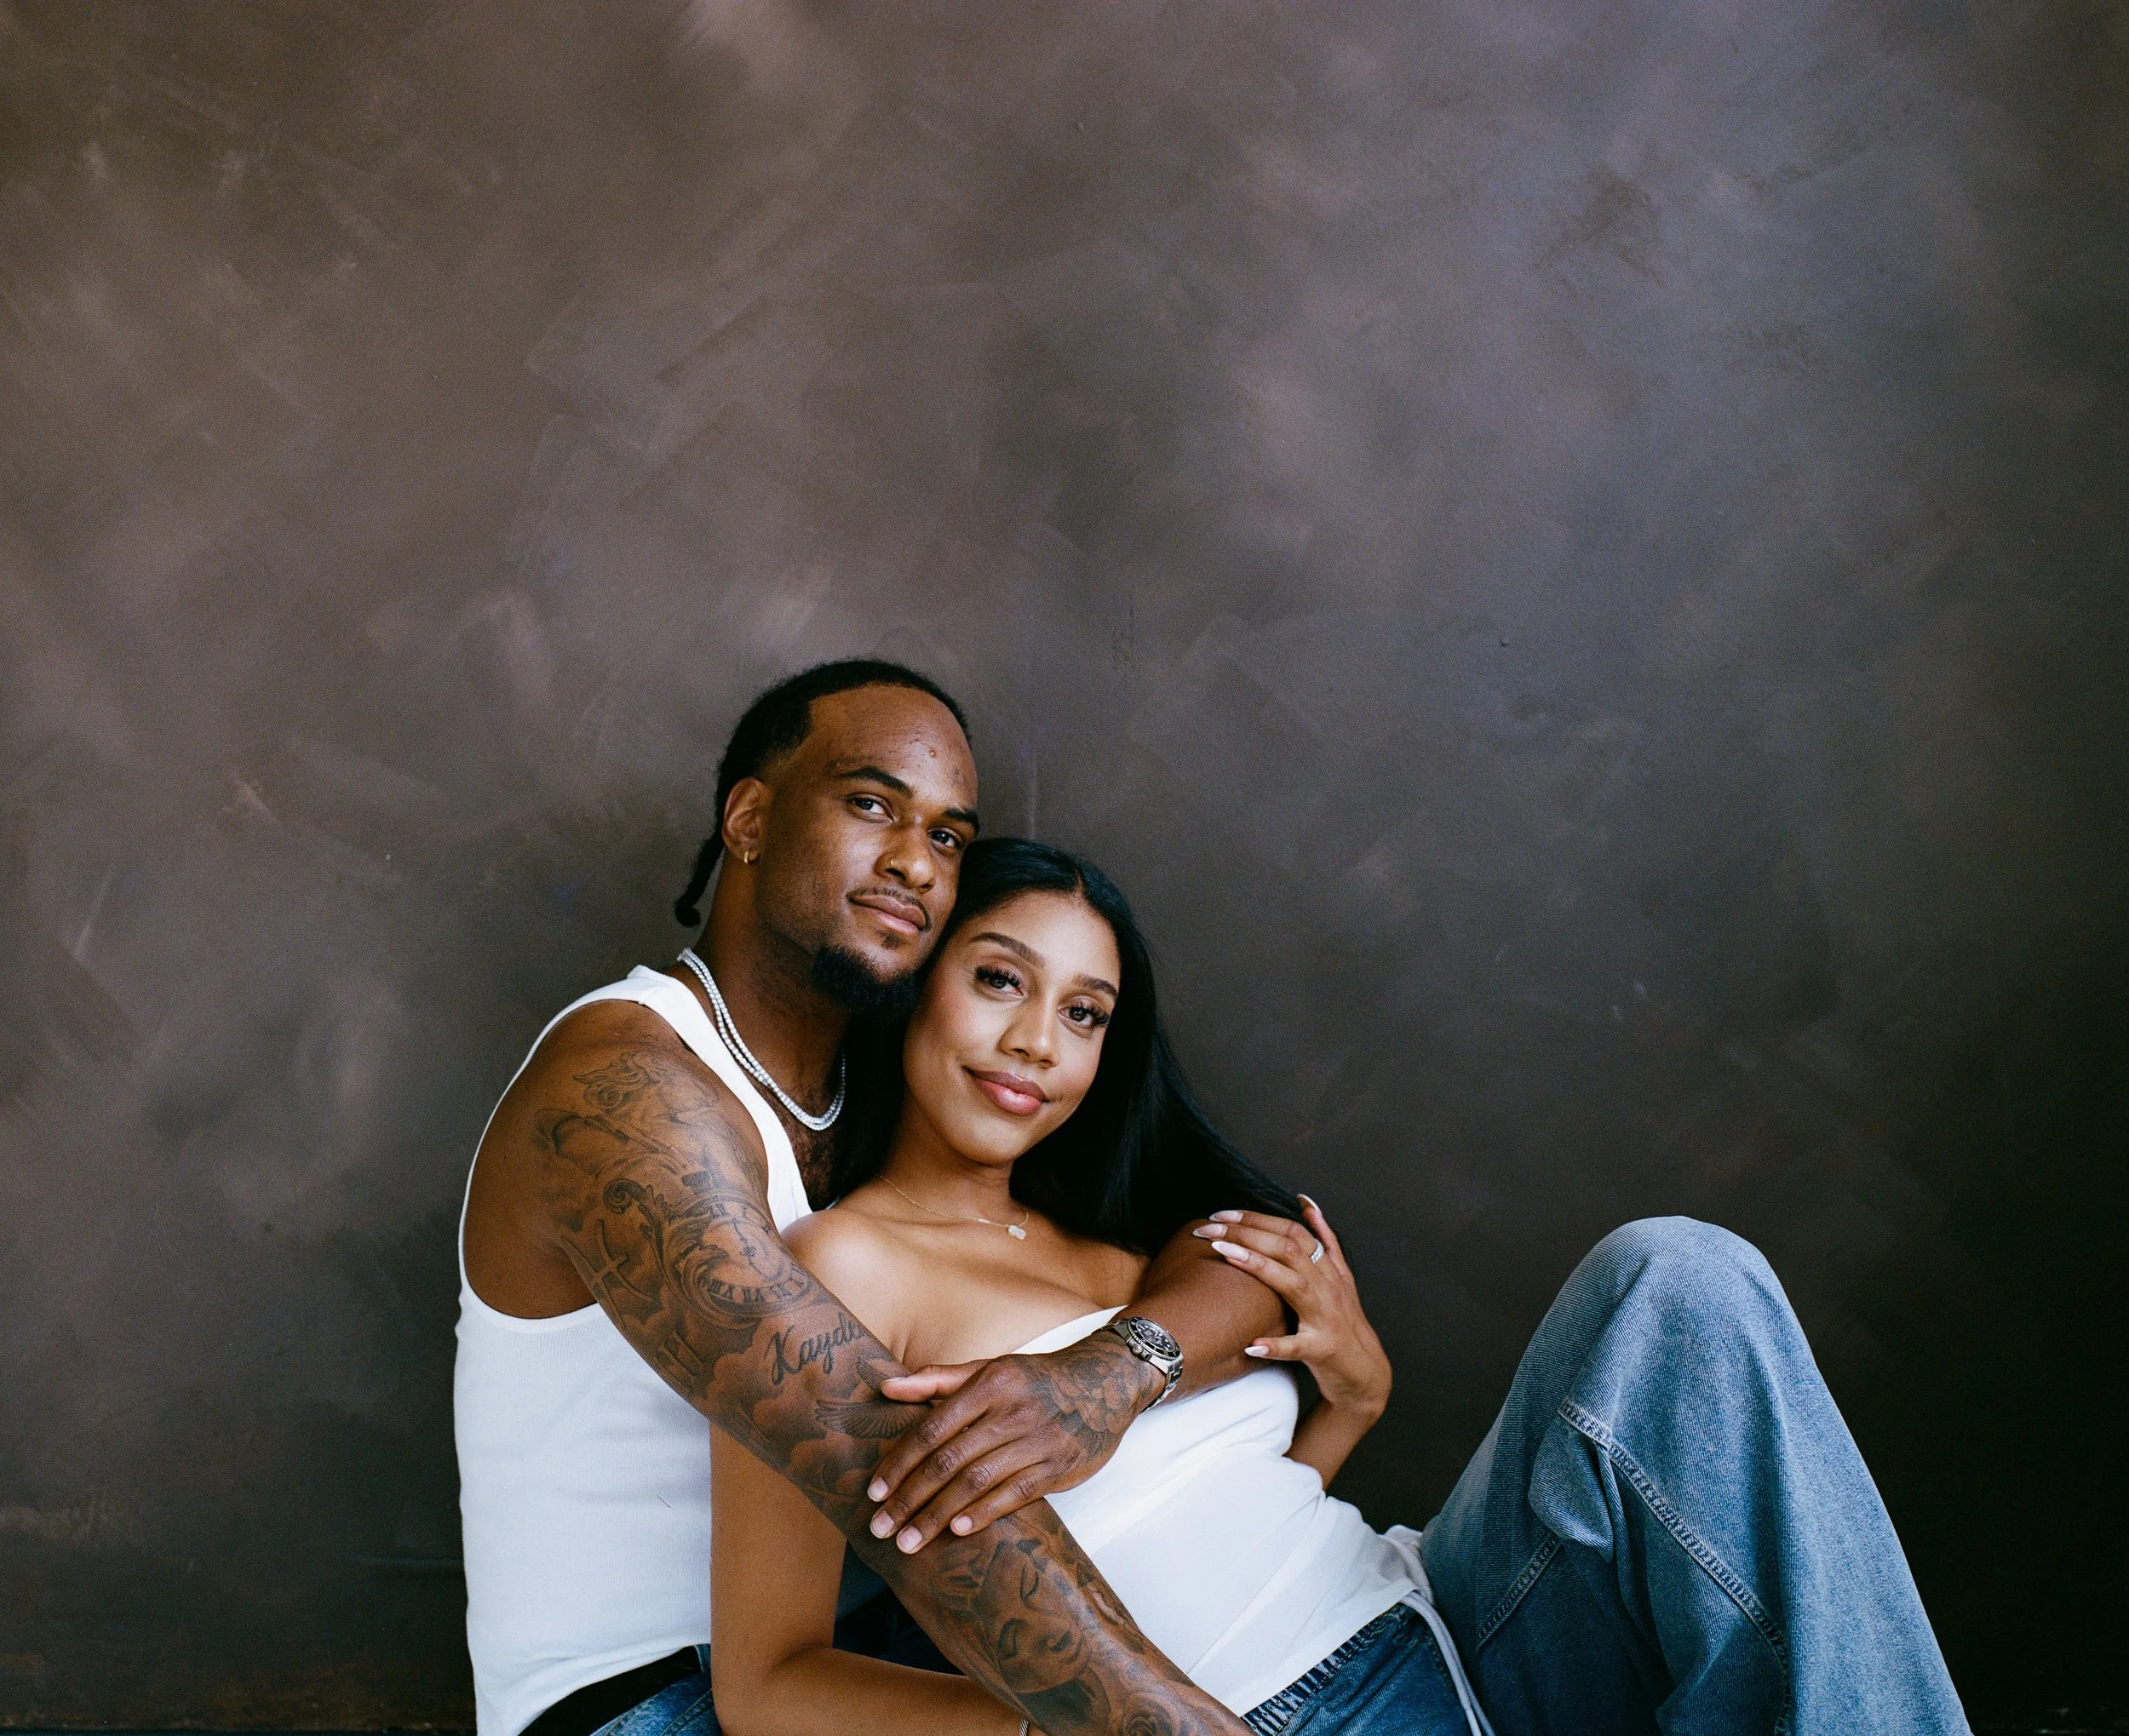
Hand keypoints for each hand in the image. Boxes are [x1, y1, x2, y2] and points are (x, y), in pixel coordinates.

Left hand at [863, 1329, 1162, 1551]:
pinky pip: (1014, 1495)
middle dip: (909, 1499)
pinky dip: (983, 1514)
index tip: (875, 1492)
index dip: (899, 1463)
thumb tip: (885, 1386)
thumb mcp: (990, 1369)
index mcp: (988, 1385)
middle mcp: (1010, 1411)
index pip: (931, 1429)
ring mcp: (1036, 1441)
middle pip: (948, 1462)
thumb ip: (937, 1380)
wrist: (1105, 1382)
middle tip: (881, 1528)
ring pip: (976, 1483)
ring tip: (909, 1542)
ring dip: (937, 1516)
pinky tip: (957, 1531)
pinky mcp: (1057, 1466)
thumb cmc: (1036, 1380)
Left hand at [1193, 1196, 1390, 1419]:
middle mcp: (1327, 1288)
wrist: (1365, 1370)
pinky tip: (1251, 1342)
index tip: (1222, 1214)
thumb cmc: (1343, 1320)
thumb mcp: (1339, 1276)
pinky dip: (1275, 1345)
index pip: (1292, 1232)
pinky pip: (1297, 1346)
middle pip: (1289, 1249)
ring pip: (1294, 1285)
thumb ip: (1324, 1239)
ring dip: (1258, 1266)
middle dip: (1247, 1233)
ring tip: (1223, 1252)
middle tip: (1209, 1227)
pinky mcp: (1321, 1349)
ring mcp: (1325, 1318)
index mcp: (1327, 1270)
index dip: (1257, 1219)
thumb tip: (1306, 1203)